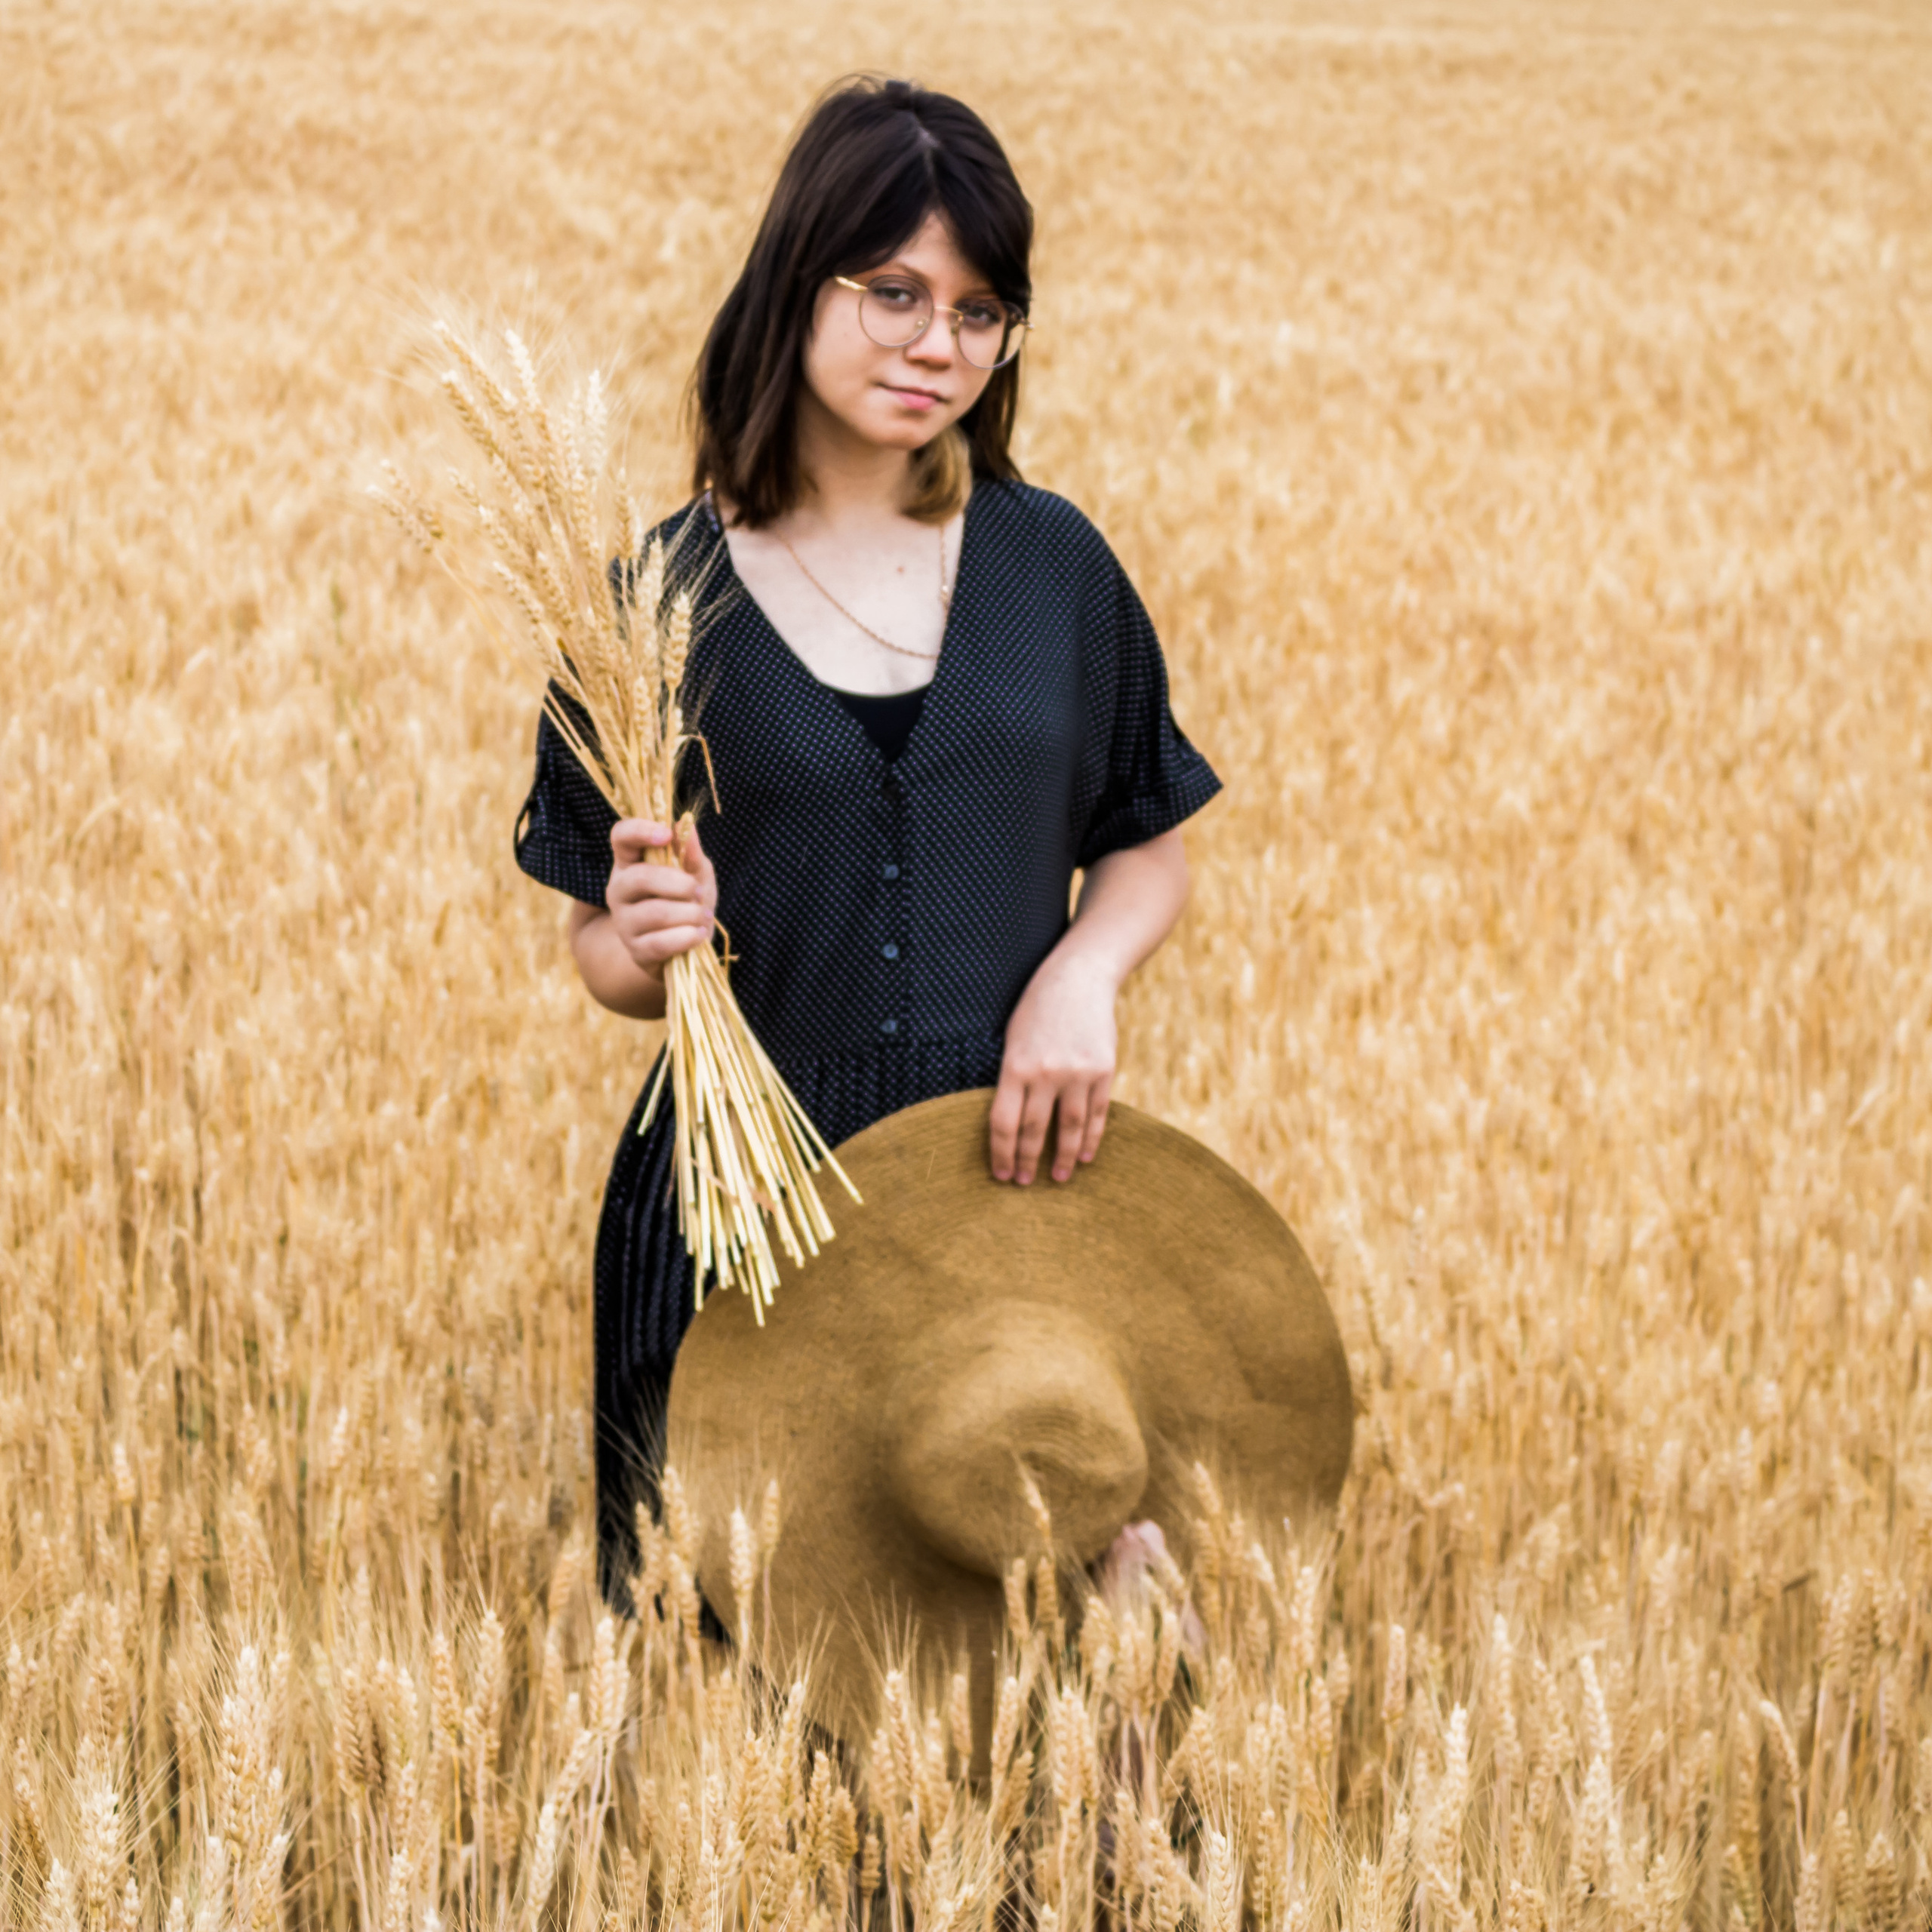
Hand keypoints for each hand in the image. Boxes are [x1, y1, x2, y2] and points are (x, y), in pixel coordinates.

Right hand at [606, 818, 716, 972]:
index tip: (666, 835)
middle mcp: (619, 889)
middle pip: (639, 878)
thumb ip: (692, 853)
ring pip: (655, 913)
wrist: (684, 947)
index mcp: (631, 862)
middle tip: (698, 891)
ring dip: (689, 913)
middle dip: (678, 884)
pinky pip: (660, 943)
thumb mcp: (696, 874)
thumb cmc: (687, 902)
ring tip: (703, 916)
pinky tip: (698, 934)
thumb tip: (687, 826)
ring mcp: (623, 921)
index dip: (640, 831)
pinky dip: (686, 937)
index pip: (621, 836)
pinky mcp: (635, 950)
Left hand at [989, 952, 1118, 1184]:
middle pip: (1033, 1130)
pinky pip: (1096, 1113)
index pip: (1003, 1122)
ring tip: (1057, 1178)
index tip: (1000, 1173)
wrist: (1078, 978)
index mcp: (1015, 1066)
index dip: (1001, 1153)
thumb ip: (1011, 1078)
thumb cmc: (1037, 1009)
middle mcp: (1045, 1073)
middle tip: (1022, 1183)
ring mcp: (1077, 1073)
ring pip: (1068, 1128)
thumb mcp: (1012, 1039)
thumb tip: (1008, 1124)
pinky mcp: (1103, 1070)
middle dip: (1026, 1161)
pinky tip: (1083, 1156)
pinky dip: (1090, 1138)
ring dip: (1061, 1157)